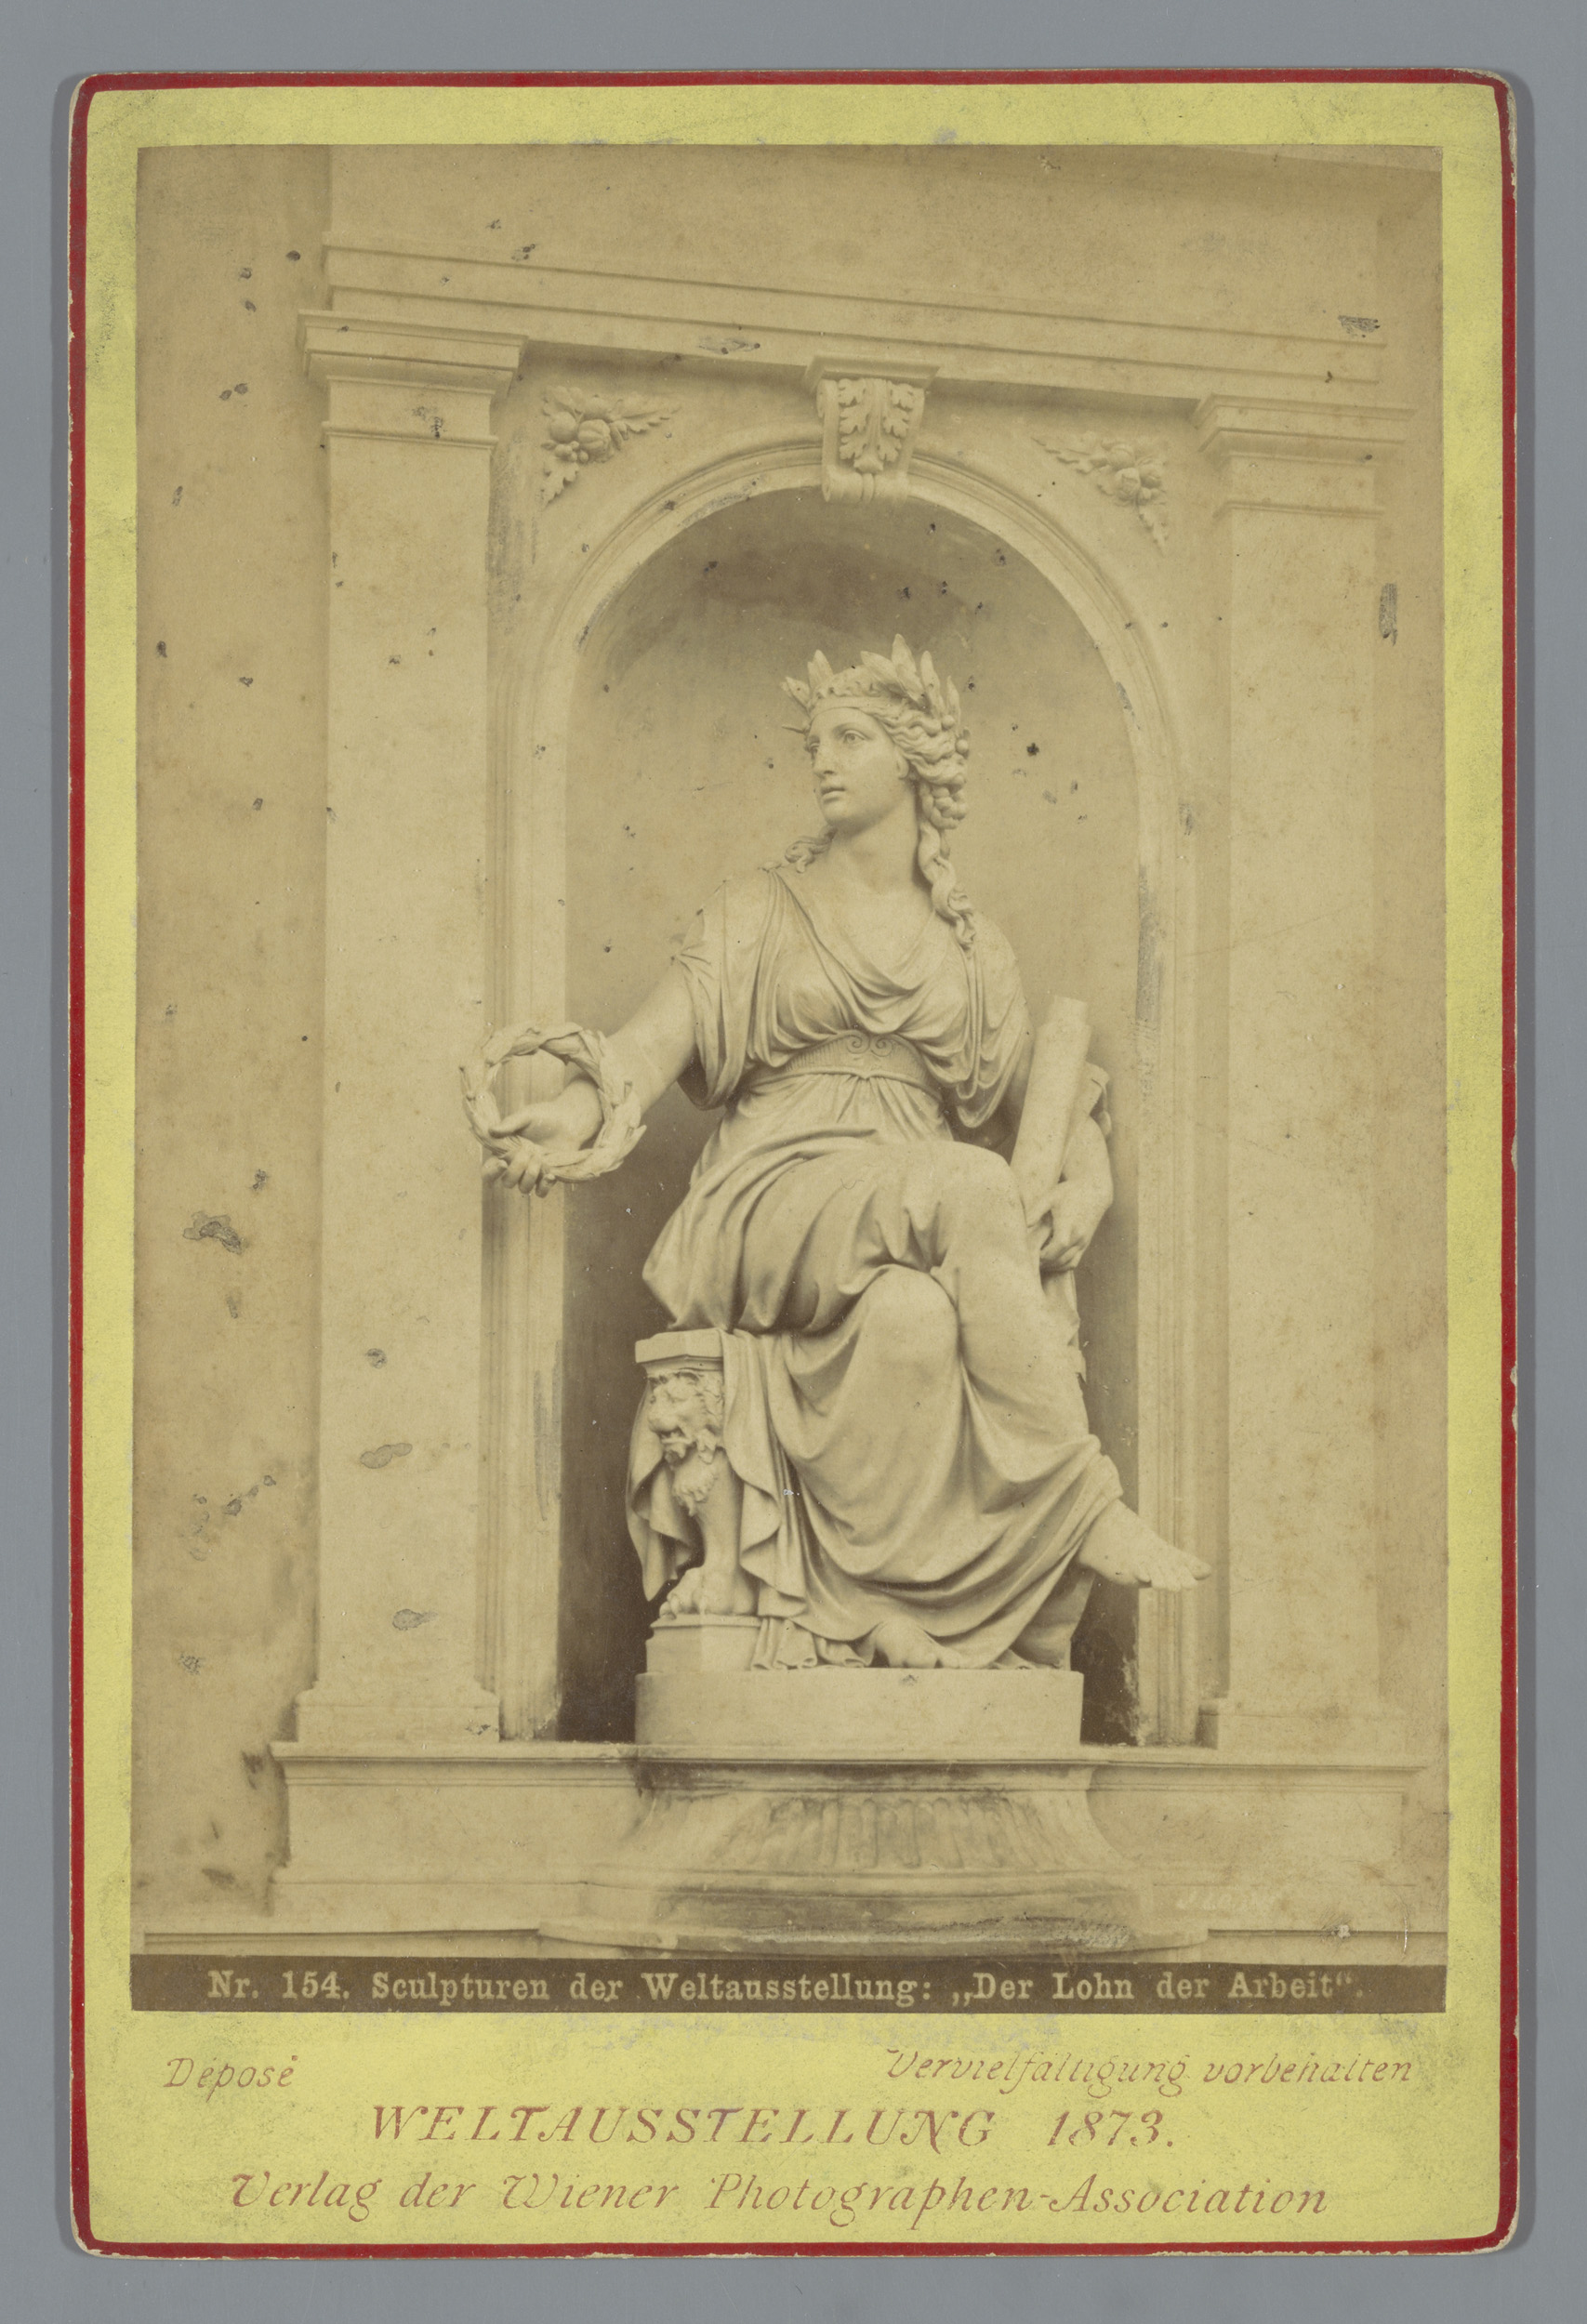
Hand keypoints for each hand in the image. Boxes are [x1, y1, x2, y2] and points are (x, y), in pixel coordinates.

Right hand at [484, 1080, 604, 1193]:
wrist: (570, 1120)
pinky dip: (544, 1186)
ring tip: (540, 1159)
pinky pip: (541, 1192)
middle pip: (507, 1182)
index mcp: (506, 1152)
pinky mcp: (547, 1176)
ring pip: (523, 1188)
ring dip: (531, 1176)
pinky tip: (550, 1174)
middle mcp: (517, 1165)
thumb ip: (509, 1123)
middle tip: (529, 1152)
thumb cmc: (545, 1116)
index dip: (492, 1172)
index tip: (503, 1163)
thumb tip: (491, 1130)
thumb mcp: (526, 1116)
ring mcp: (532, 1172)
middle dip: (516, 1170)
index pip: (489, 1170)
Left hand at [1037, 1178, 1109, 1271]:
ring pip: (1067, 1263)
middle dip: (1044, 1263)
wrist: (1094, 1192)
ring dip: (1052, 1266)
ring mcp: (1083, 1242)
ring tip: (1036, 1263)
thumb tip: (1024, 1224)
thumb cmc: (1069, 1192)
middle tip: (1028, 1261)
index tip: (1030, 1254)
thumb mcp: (1051, 1196)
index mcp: (1069, 1224)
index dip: (1044, 1253)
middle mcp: (1078, 1236)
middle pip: (1061, 1258)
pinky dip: (1061, 1266)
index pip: (1058, 1246)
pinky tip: (1049, 1262)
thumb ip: (1036, 1210)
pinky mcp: (1085, 1245)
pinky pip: (1073, 1262)